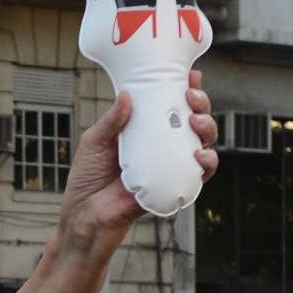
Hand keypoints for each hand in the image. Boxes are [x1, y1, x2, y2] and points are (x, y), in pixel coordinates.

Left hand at [64, 74, 220, 235]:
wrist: (85, 215)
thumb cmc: (87, 178)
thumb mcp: (94, 141)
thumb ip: (111, 121)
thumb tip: (127, 96)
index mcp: (144, 130)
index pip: (169, 106)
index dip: (185, 91)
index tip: (191, 77)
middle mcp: (161, 146)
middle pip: (192, 122)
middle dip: (201, 106)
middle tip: (192, 98)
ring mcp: (169, 166)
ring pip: (201, 145)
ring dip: (208, 130)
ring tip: (197, 123)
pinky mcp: (173, 187)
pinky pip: (198, 176)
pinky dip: (206, 164)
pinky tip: (201, 155)